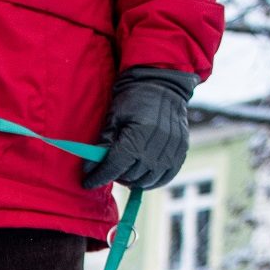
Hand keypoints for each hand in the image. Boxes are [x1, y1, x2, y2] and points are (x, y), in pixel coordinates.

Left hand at [82, 67, 196, 189]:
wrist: (162, 86)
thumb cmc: (133, 100)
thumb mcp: (114, 117)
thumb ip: (104, 143)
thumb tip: (89, 169)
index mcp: (139, 134)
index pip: (115, 166)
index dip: (100, 176)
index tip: (88, 183)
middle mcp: (157, 145)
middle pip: (131, 175)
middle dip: (115, 175)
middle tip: (107, 169)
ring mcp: (172, 150)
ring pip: (147, 180)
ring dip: (132, 180)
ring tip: (124, 171)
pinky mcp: (181, 152)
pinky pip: (166, 177)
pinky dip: (152, 180)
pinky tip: (141, 174)